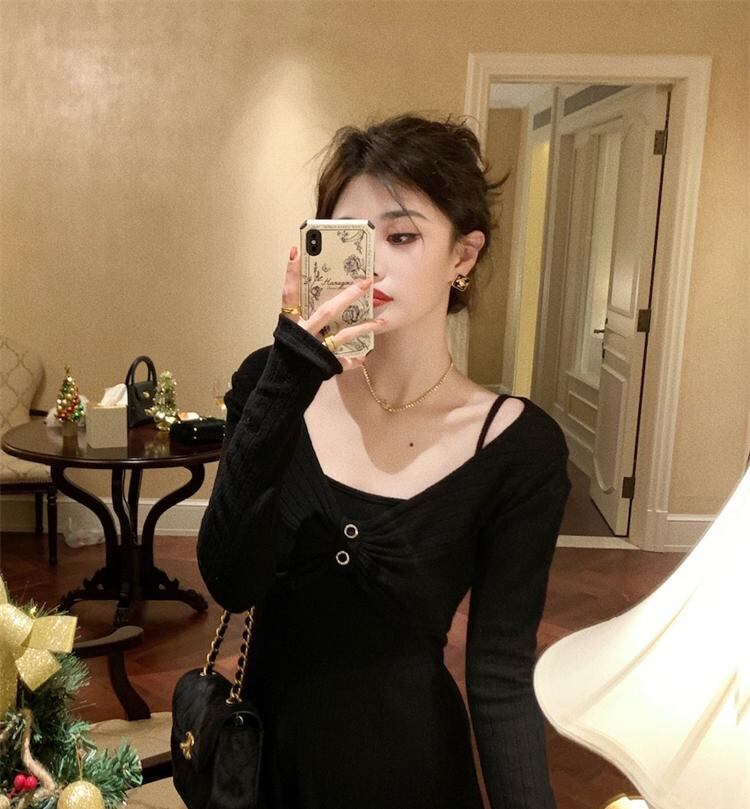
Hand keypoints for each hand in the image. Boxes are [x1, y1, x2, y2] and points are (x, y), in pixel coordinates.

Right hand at [281, 245, 385, 371]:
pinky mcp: (322, 366)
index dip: (291, 274)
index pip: (289, 294)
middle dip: (347, 297)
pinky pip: (341, 362)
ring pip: (342, 336)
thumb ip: (300, 317)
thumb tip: (319, 299)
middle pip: (327, 312)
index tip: (296, 251)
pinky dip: (351, 360)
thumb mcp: (287, 333)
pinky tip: (362, 358)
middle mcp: (303, 334)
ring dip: (363, 328)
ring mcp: (314, 350)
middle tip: (365, 283)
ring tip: (382, 321)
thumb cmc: (286, 356)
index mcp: (290, 324)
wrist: (280, 385)